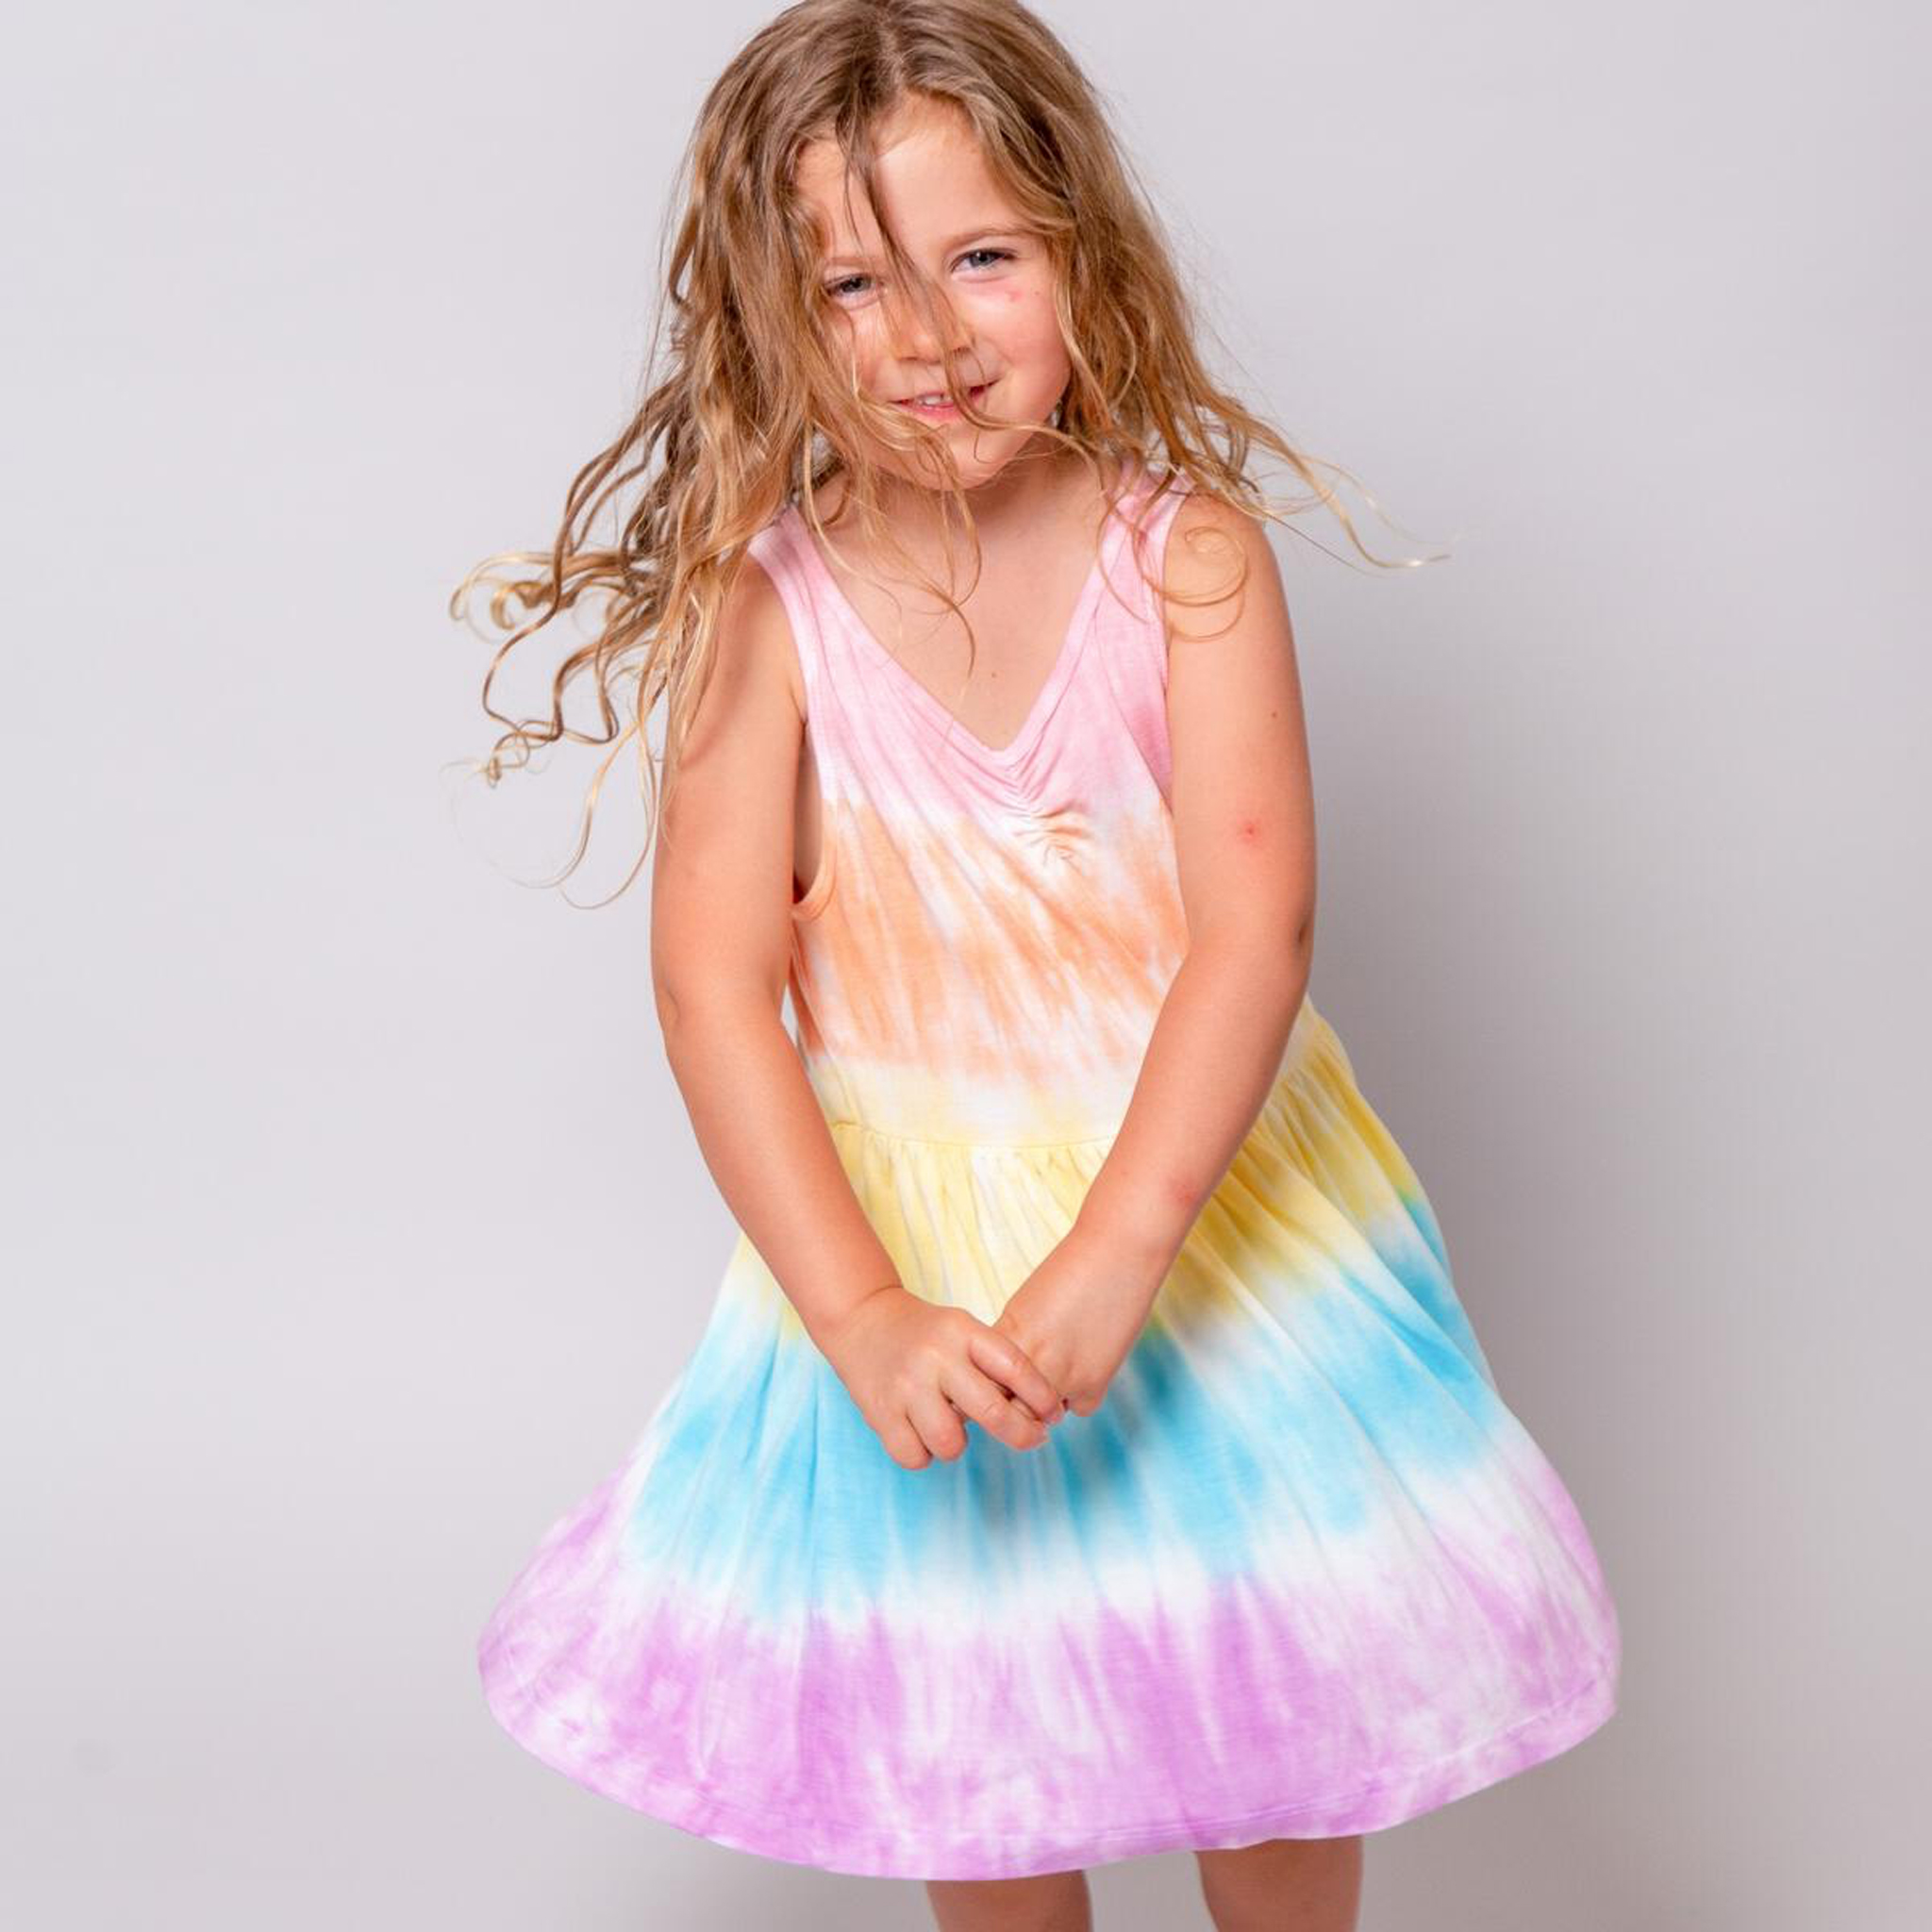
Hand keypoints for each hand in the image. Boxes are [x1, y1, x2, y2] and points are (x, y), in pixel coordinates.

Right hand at [810, 1282, 1066, 1470]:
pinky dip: (923, 1454)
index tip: (1054, 1414)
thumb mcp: (962, 1329)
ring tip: (952, 1429)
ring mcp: (905, 1386)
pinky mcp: (879, 1412)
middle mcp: (935, 1357)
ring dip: (958, 1445)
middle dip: (1022, 1434)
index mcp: (961, 1332)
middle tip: (1033, 1439)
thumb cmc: (925, 1333)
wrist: (860, 1319)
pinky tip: (921, 1434)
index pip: (1015, 1367)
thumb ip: (995, 1362)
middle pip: (992, 1412)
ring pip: (951, 1444)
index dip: (1042, 1397)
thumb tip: (1039, 1409)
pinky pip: (915, 1457)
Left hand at [991, 1222, 1169, 1417]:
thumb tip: (1001, 1373)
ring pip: (1037, 1416)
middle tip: (1020, 1391)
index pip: (978, 1383)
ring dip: (1042, 1404)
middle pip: (1003, 1408)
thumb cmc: (1072, 1270)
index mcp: (1006, 1335)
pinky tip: (1085, 1366)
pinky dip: (1078, 1395)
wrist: (1119, 1252)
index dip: (981, 1388)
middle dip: (1007, 1404)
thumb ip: (1012, 1340)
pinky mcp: (1093, 1385)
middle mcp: (1028, 1361)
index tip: (988, 1387)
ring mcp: (1061, 1377)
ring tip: (1055, 1373)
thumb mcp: (1026, 1304)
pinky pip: (1076, 1407)